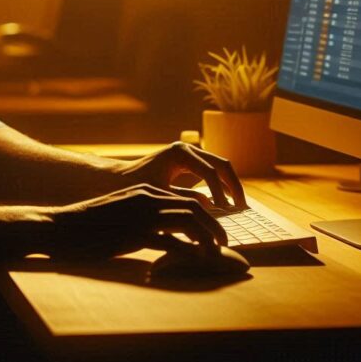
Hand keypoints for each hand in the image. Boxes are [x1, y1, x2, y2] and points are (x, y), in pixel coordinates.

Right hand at [43, 183, 227, 260]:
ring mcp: (142, 215)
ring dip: (207, 238)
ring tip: (215, 254)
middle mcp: (148, 198)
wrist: (62, 226)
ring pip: (188, 221)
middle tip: (224, 244)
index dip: (207, 216)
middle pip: (194, 207)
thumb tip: (168, 229)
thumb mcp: (122, 210)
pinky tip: (195, 262)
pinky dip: (188, 251)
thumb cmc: (90, 223)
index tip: (215, 232)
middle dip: (215, 226)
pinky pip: (171, 242)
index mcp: (146, 191)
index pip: (188, 199)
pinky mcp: (134, 234)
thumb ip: (145, 214)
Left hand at [115, 142, 245, 209]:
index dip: (220, 193)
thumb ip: (185, 202)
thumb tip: (211, 210)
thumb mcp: (160, 197)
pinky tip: (225, 202)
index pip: (209, 172)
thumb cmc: (134, 187)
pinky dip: (220, 185)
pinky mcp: (187, 161)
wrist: (117, 179)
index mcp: (180, 153)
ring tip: (239, 205)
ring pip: (219, 166)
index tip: (226, 212)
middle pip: (221, 164)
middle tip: (242, 207)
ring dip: (229, 185)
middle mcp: (187, 149)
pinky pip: (211, 171)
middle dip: (233, 185)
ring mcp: (188, 153)